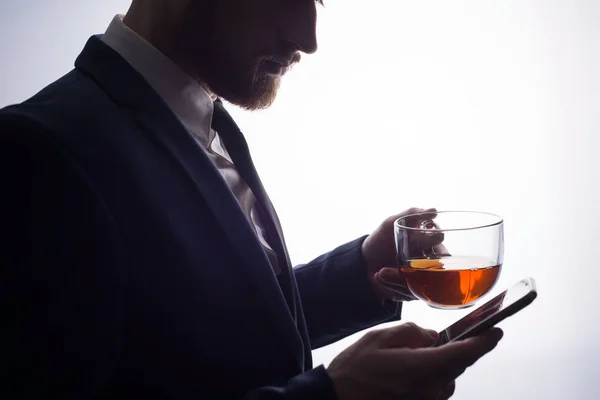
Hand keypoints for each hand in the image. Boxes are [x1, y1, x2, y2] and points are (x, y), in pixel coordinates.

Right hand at [327, 322, 503, 399]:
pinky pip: (435, 390)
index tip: (495, 331)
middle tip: (429, 341)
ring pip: (446, 379)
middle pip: (456, 366)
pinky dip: (430, 378)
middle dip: (452, 350)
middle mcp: (429, 390)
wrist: (336, 399)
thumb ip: (410, 333)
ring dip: (439, 365)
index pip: (463, 354)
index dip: (483, 342)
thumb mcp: (378, 338)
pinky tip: (406, 372)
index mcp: (420, 369)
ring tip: (408, 358)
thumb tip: (432, 336)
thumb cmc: (353, 370)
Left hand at [362, 207, 445, 301]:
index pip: (444, 253)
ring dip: (398, 279)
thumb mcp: (392, 223)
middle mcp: (431, 266)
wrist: (364, 262)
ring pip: (421, 286)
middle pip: (435, 275)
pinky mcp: (413, 293)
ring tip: (380, 272)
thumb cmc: (381, 240)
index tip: (415, 242)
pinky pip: (409, 294)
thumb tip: (433, 210)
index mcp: (431, 248)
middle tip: (398, 267)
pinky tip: (379, 276)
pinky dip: (392, 285)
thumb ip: (412, 214)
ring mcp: (423, 282)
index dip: (433, 250)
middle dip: (416, 271)